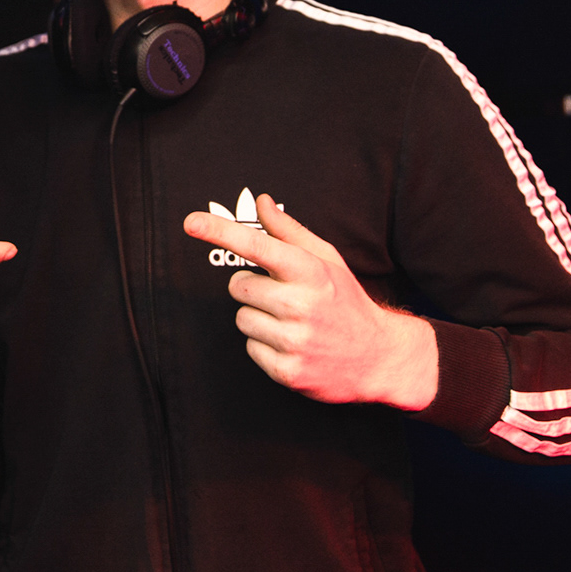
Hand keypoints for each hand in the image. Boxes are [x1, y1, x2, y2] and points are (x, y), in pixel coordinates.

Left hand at [182, 195, 437, 410]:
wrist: (379, 357)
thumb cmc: (346, 301)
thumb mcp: (326, 260)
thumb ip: (289, 232)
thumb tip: (261, 201)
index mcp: (310, 271)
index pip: (257, 245)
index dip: (220, 231)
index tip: (190, 222)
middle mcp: (302, 304)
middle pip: (238, 287)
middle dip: (252, 289)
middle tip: (282, 296)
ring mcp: (295, 340)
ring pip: (241, 318)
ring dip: (258, 318)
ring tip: (290, 322)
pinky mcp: (288, 371)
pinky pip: (249, 348)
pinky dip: (264, 345)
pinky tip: (291, 344)